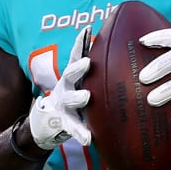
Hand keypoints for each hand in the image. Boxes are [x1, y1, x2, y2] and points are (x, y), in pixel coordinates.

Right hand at [26, 27, 91, 149]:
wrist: (52, 120)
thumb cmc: (75, 95)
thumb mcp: (81, 80)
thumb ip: (94, 67)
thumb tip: (118, 43)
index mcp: (73, 75)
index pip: (76, 55)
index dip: (81, 42)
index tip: (87, 30)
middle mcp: (66, 87)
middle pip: (70, 74)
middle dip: (78, 67)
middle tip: (87, 62)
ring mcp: (64, 104)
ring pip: (70, 100)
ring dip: (78, 97)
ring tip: (86, 96)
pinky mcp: (66, 122)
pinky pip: (73, 127)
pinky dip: (81, 133)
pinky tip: (87, 139)